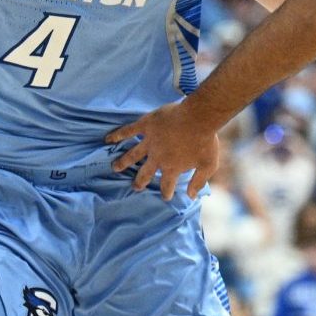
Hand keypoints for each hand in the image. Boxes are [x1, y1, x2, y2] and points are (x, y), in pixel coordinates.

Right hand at [107, 100, 221, 200]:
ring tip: (115, 167)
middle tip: (136, 187)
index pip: (166, 184)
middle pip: (145, 173)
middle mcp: (157, 158)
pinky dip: (117, 135)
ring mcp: (149, 142)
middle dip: (140, 182)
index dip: (166, 191)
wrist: (199, 118)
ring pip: (132, 155)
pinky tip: (108, 139)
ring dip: (123, 162)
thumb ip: (198, 182)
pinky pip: (128, 131)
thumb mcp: (208, 165)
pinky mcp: (146, 125)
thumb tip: (191, 197)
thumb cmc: (206, 142)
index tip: (166, 196)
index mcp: (172, 168)